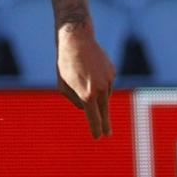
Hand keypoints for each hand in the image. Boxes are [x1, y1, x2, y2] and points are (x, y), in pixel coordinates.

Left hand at [55, 22, 115, 138]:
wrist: (77, 39)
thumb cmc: (65, 64)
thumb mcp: (63, 86)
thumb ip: (75, 100)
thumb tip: (86, 107)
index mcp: (87, 95)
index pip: (93, 117)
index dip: (95, 128)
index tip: (98, 137)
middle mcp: (101, 89)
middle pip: (104, 112)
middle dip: (105, 124)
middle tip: (107, 134)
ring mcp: (109, 80)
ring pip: (103, 95)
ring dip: (95, 93)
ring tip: (82, 77)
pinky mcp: (112, 71)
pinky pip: (105, 83)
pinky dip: (98, 81)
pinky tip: (89, 70)